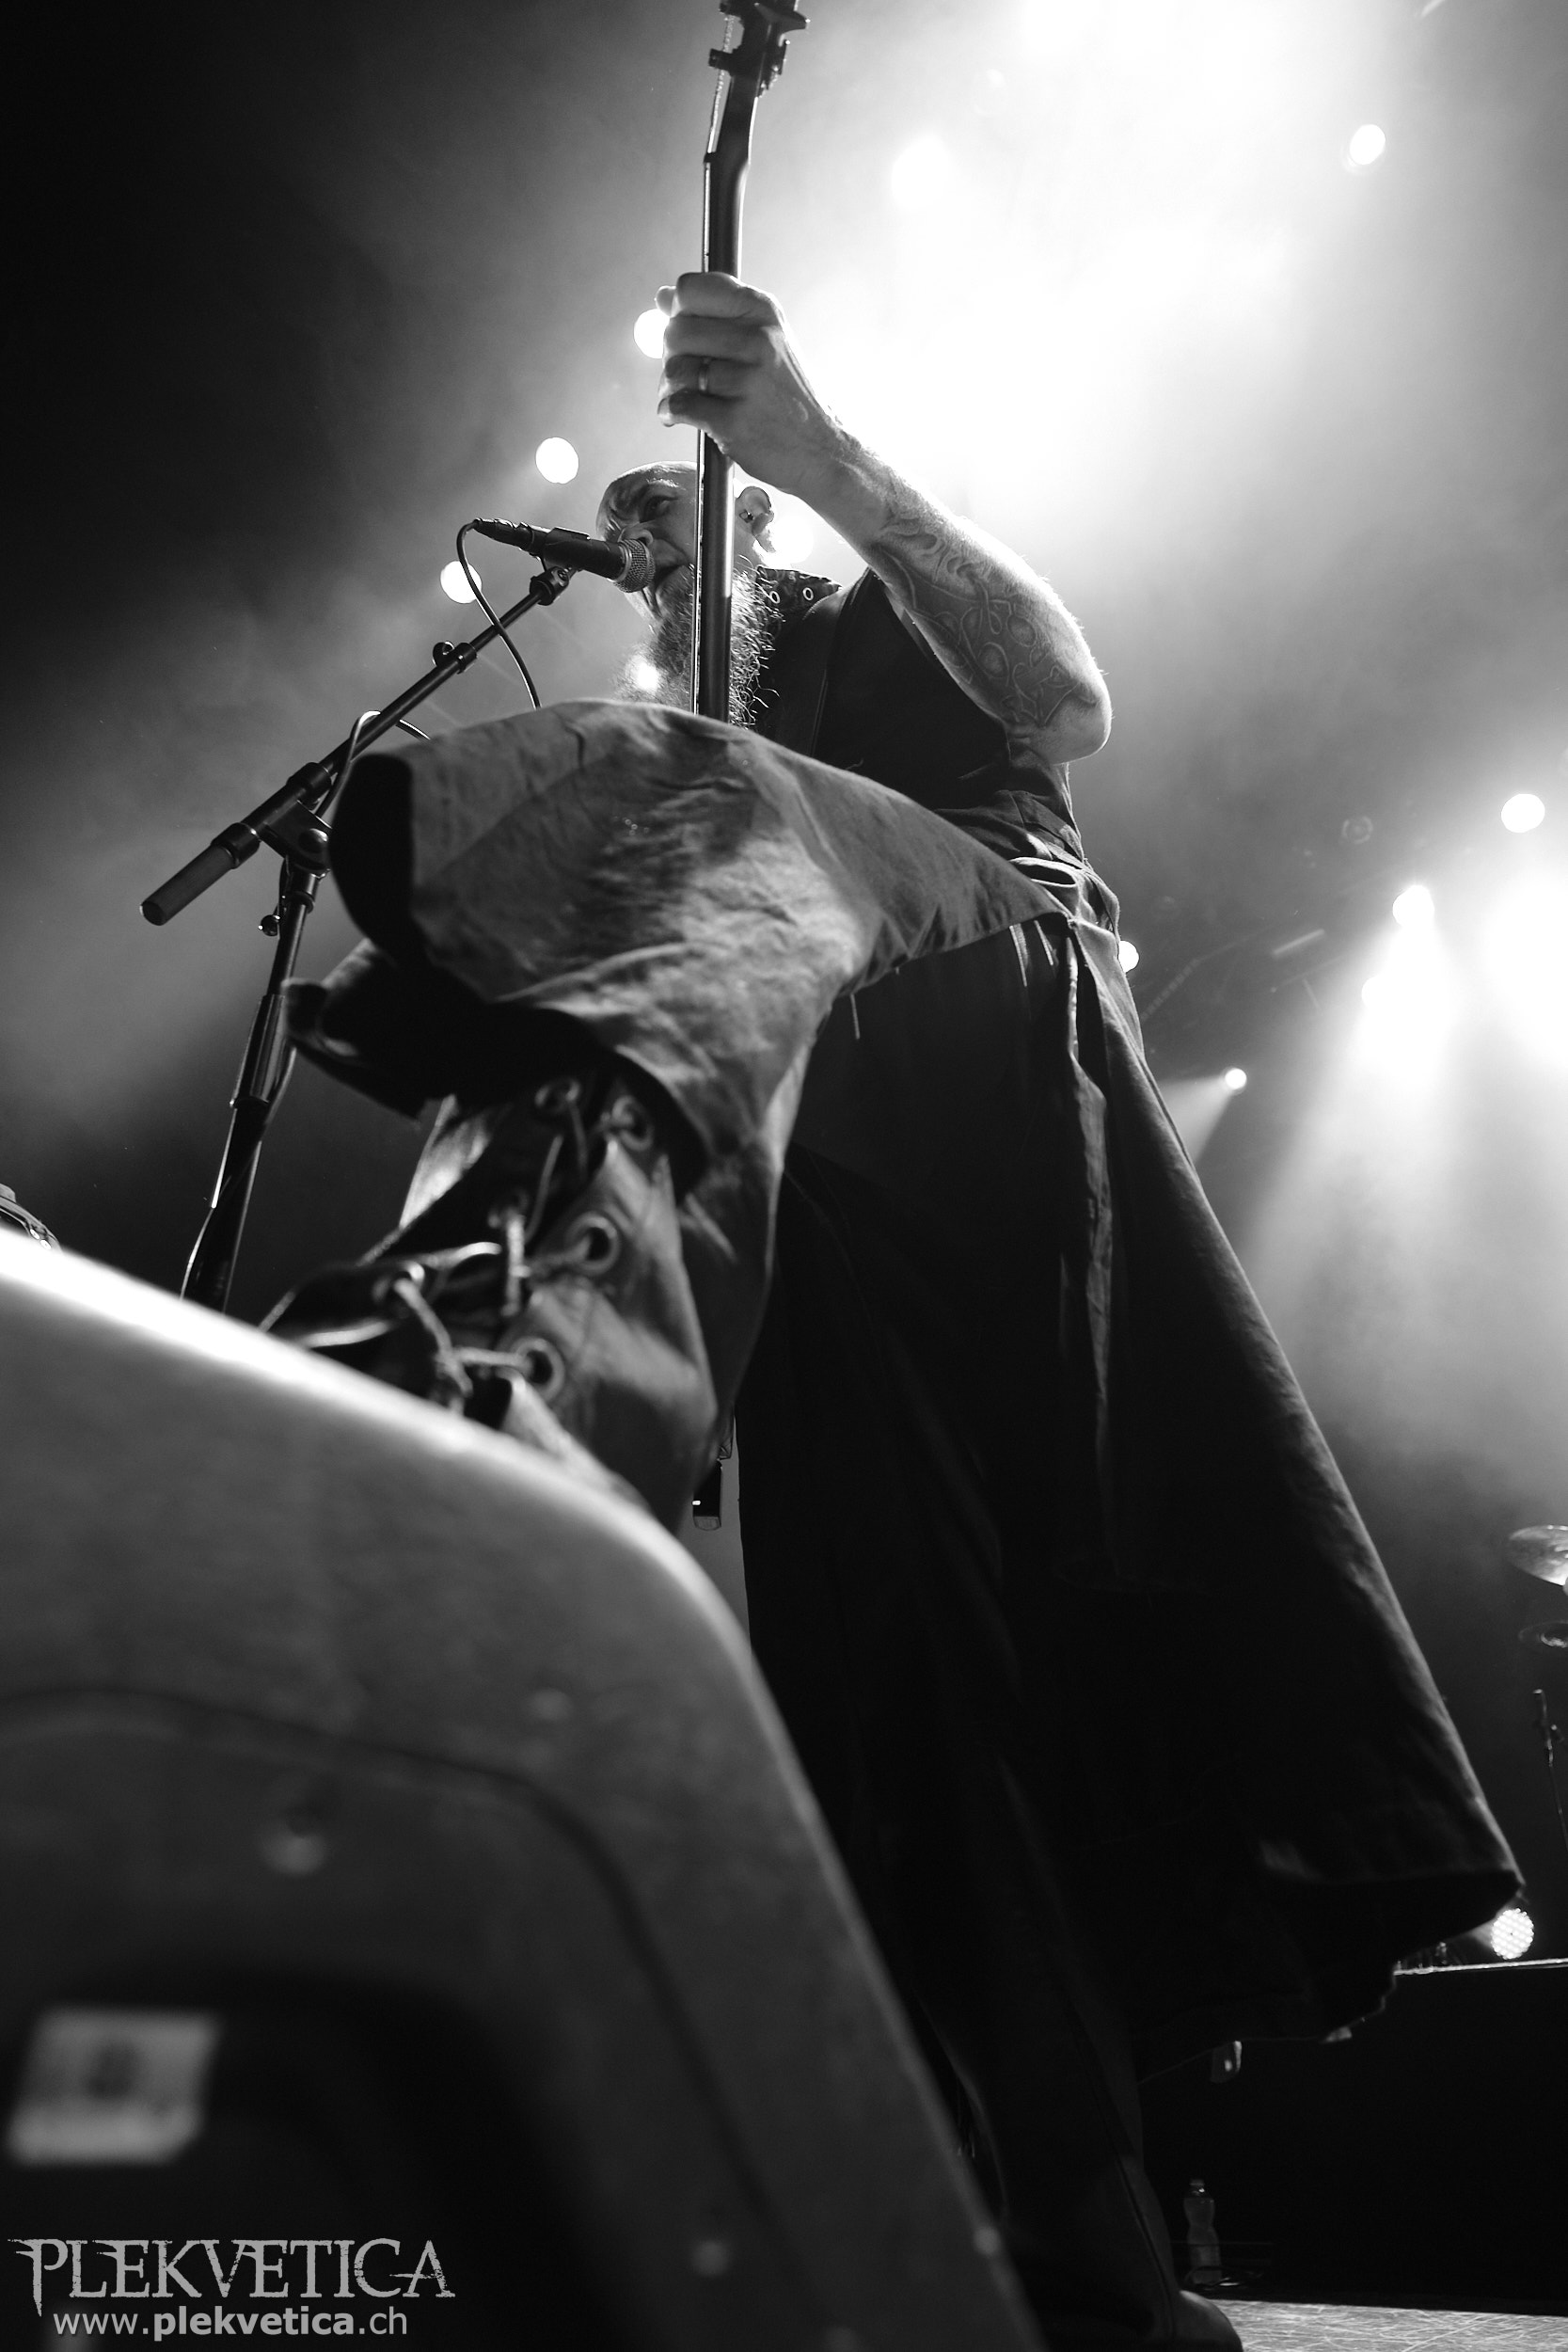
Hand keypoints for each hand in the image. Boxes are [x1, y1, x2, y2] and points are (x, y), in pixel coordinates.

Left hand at [656, 272, 845, 505]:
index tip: (687, 332)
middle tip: (688, 373)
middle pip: (675, 331)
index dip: (677, 311)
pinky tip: (681, 416)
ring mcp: (747, 381)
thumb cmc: (784, 394)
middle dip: (670, 355)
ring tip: (688, 397)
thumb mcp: (765, 339)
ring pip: (675, 370)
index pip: (691, 289)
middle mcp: (757, 340)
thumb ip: (716, 315)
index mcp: (762, 311)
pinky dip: (671, 413)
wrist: (819, 449)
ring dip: (669, 388)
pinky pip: (679, 406)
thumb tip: (662, 297)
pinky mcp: (735, 421)